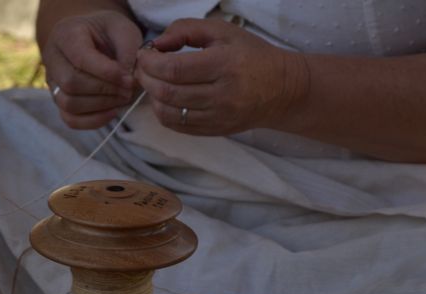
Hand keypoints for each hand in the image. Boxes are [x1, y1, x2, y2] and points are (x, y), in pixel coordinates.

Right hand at [43, 10, 142, 128]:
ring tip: (123, 98)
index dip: (107, 72)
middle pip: (71, 83)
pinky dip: (94, 120)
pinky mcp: (59, 101)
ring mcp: (53, 82)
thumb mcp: (124, 30)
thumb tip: (127, 80)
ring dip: (100, 106)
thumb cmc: (110, 34)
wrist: (98, 41)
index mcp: (65, 33)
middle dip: (104, 90)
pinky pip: (70, 120)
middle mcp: (52, 58)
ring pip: (68, 103)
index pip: (80, 58)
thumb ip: (127, 50)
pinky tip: (113, 111)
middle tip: (128, 89)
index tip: (130, 79)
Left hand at [134, 18, 308, 135]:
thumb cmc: (250, 54)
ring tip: (152, 82)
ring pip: (169, 112)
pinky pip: (178, 126)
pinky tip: (164, 98)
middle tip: (142, 68)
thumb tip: (156, 45)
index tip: (144, 55)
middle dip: (146, 79)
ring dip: (152, 97)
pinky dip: (163, 112)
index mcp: (223, 64)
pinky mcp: (215, 131)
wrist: (282, 88)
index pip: (173, 69)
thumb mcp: (222, 31)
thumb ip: (186, 30)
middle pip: (167, 92)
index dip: (150, 63)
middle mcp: (221, 94)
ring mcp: (218, 117)